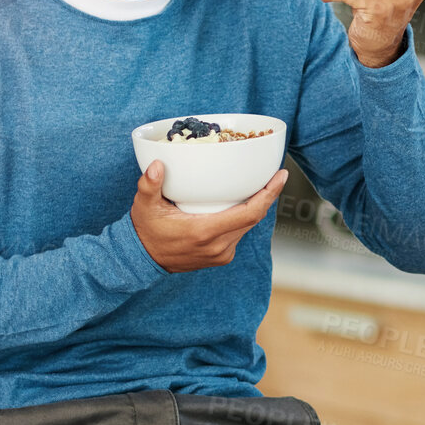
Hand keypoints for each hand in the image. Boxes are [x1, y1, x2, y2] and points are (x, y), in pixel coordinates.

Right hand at [131, 160, 286, 272]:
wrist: (143, 260)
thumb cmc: (146, 230)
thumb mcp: (144, 205)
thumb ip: (149, 185)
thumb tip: (156, 165)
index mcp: (205, 232)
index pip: (249, 213)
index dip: (269, 195)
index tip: (281, 176)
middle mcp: (218, 246)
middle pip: (254, 218)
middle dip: (267, 196)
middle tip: (275, 174)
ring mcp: (221, 254)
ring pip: (247, 226)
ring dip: (255, 207)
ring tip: (261, 186)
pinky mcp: (221, 257)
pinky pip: (239, 233)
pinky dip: (243, 218)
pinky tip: (242, 204)